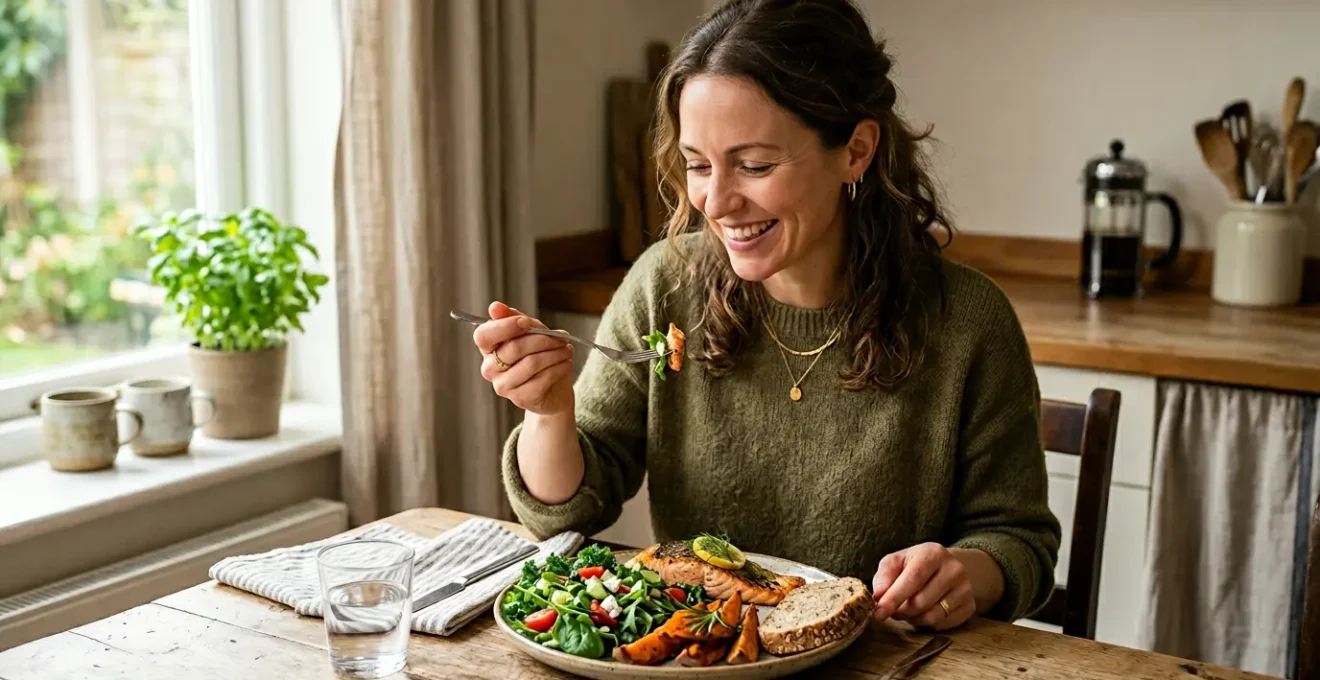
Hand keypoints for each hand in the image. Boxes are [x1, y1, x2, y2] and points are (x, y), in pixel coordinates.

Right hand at [472, 301, 574, 415]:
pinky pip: (541, 379)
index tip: (527, 323)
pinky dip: (559, 368)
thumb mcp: (530, 332)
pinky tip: (566, 364)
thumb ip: (514, 318)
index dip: (505, 327)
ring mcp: (503, 386)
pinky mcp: (519, 399)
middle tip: (562, 337)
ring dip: (555, 354)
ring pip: (531, 363)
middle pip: (514, 348)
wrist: (553, 388)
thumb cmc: (539, 355)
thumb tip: (495, 307)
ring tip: (567, 350)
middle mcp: (490, 368)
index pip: (484, 336)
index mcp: (488, 348)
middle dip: (543, 339)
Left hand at [871, 543, 975, 630]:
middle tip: (892, 611)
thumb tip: (878, 596)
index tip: (879, 612)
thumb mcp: (896, 562)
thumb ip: (884, 576)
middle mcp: (954, 569)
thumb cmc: (915, 565)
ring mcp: (965, 589)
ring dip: (912, 619)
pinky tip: (923, 612)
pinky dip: (926, 623)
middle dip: (901, 611)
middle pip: (921, 601)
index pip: (913, 578)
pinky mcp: (970, 606)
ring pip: (931, 616)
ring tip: (907, 610)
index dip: (894, 598)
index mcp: (933, 553)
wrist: (946, 568)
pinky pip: (942, 624)